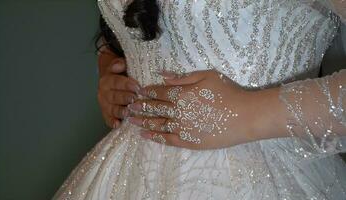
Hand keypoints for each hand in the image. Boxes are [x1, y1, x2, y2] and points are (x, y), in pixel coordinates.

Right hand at [97, 50, 140, 128]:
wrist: (111, 81)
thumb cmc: (121, 74)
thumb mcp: (120, 65)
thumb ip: (119, 64)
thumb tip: (120, 65)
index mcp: (107, 80)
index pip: (116, 82)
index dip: (126, 84)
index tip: (137, 87)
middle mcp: (104, 93)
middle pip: (114, 96)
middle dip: (124, 98)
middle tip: (135, 99)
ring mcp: (104, 104)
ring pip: (111, 108)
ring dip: (120, 111)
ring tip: (128, 113)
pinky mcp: (106, 113)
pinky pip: (108, 118)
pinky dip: (112, 122)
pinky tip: (117, 124)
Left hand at [127, 70, 263, 149]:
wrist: (245, 116)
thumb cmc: (228, 92)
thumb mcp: (207, 75)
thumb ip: (183, 76)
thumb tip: (162, 74)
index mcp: (181, 93)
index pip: (158, 92)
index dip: (147, 91)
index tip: (138, 91)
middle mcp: (177, 111)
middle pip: (154, 108)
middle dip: (140, 106)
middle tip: (128, 106)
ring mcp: (181, 127)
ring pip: (156, 124)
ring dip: (141, 121)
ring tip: (129, 120)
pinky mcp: (188, 141)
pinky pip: (166, 139)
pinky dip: (154, 136)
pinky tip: (144, 135)